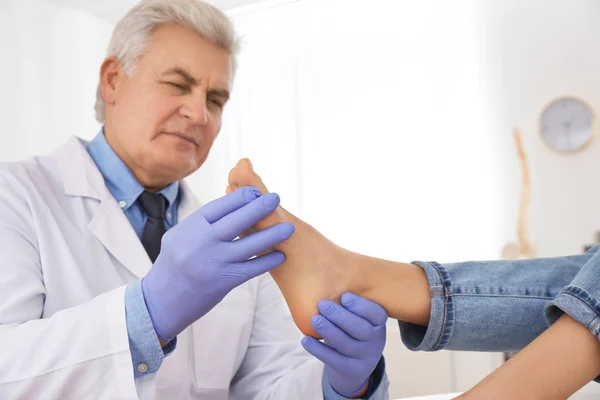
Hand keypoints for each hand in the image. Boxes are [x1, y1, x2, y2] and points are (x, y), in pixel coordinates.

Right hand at [142, 187, 294, 340]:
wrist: (161, 301)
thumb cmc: (174, 264)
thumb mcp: (180, 236)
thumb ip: (204, 222)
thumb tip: (233, 204)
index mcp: (190, 228)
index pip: (220, 206)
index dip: (240, 197)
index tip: (256, 190)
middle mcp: (201, 243)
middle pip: (237, 221)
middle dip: (260, 208)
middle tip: (277, 199)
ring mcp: (213, 263)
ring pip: (249, 245)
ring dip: (272, 235)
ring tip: (289, 228)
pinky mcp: (223, 282)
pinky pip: (251, 269)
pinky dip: (267, 261)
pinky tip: (280, 255)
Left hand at [301, 293, 386, 397]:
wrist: (354, 368)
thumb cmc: (352, 333)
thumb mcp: (360, 320)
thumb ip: (350, 307)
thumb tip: (329, 283)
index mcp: (379, 324)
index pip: (376, 314)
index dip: (360, 305)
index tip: (344, 296)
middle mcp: (376, 341)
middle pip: (360, 329)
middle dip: (340, 315)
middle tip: (322, 304)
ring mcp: (365, 358)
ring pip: (346, 344)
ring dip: (328, 330)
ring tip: (314, 319)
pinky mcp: (351, 370)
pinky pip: (334, 360)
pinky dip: (319, 349)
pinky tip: (306, 340)